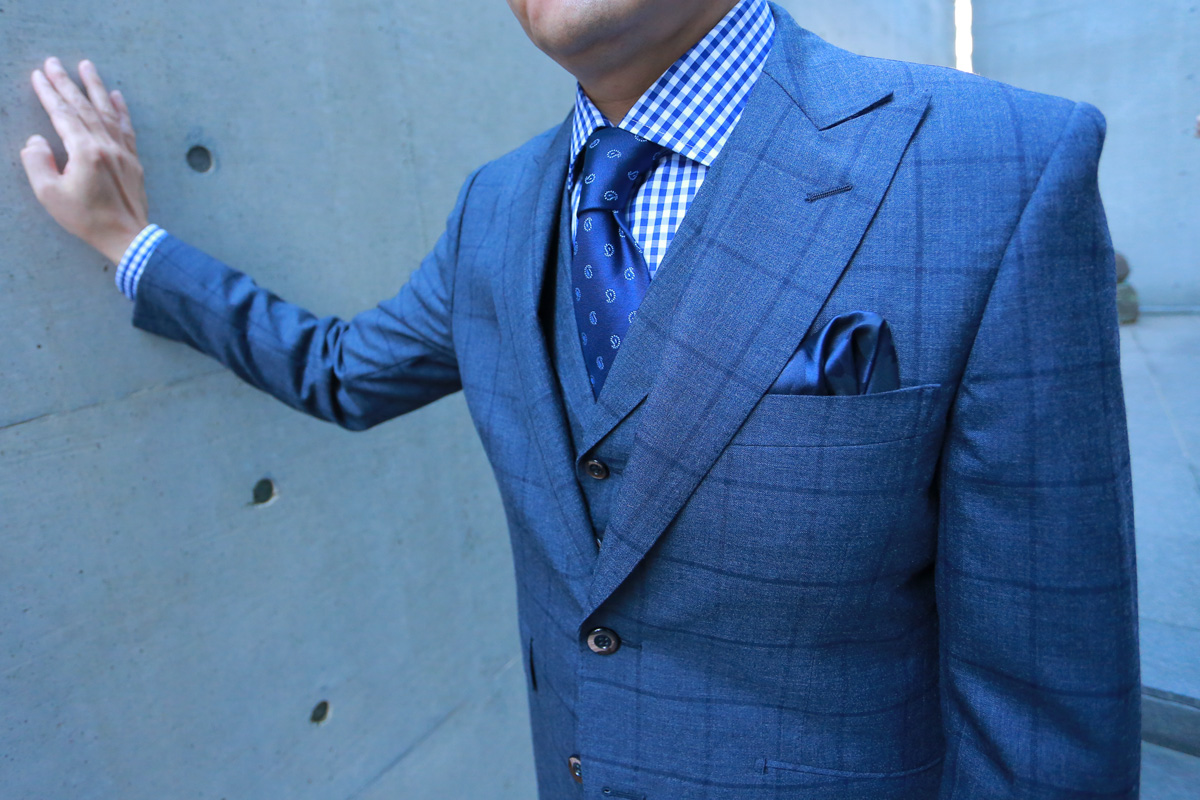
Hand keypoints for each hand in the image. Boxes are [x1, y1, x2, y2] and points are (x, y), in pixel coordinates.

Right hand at [21, 58, 148, 264]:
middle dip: (67, 82)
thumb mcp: (50, 194)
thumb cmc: (87, 219)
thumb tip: (36, 141)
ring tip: (87, 66)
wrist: (127, 237)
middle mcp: (106, 146)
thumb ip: (38, 163)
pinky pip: (126, 128)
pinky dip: (120, 110)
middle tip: (53, 62)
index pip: (63, 114)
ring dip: (95, 87)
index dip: (49, 93)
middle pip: (84, 107)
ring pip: (107, 112)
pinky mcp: (133, 161)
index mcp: (85, 152)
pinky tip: (117, 96)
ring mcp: (123, 152)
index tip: (38, 75)